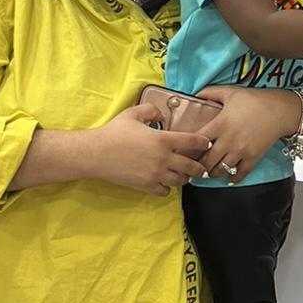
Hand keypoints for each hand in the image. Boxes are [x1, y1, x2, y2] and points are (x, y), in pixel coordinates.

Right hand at [89, 103, 211, 196]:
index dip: (203, 142)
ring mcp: (156, 174)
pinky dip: (167, 188)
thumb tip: (161, 116)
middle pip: (192, 166)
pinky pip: (165, 191)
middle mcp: (164, 158)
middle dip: (199, 167)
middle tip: (200, 167)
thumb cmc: (114, 132)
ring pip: (180, 181)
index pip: (192, 142)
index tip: (206, 144)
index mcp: (163, 140)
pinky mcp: (146, 185)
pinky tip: (164, 182)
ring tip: (183, 175)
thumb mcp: (133, 113)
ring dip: (184, 178)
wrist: (96, 153)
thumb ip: (151, 110)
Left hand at [197, 85, 299, 179]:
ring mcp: (241, 151)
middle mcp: (229, 140)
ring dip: (213, 172)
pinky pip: (240, 173)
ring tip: (209, 172)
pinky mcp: (253, 157)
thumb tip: (196, 94)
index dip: (190, 147)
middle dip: (199, 165)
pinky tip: (229, 178)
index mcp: (220, 124)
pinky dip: (233, 178)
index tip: (187, 150)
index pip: (197, 141)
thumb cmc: (256, 100)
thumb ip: (210, 92)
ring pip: (221, 170)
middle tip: (194, 166)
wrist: (280, 110)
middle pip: (207, 161)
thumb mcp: (231, 92)